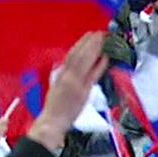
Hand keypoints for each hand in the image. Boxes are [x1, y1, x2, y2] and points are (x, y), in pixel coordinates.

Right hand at [28, 33, 106, 149]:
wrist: (52, 123)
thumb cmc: (53, 109)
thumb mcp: (54, 88)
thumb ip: (60, 76)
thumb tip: (65, 67)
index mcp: (61, 75)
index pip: (71, 55)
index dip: (81, 44)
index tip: (88, 36)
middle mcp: (68, 77)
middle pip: (80, 55)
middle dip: (90, 43)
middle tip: (99, 33)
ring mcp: (76, 84)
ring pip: (86, 62)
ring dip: (95, 49)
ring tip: (102, 40)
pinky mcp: (84, 92)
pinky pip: (93, 76)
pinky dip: (99, 65)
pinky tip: (105, 58)